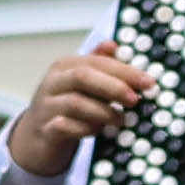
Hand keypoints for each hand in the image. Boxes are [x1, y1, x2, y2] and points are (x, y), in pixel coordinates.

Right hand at [12, 45, 160, 160]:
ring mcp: (46, 106)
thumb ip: (97, 65)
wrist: (36, 139)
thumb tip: (113, 44)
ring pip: (75, 103)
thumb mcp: (80, 84)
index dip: (124, 71)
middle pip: (83, 77)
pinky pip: (65, 127)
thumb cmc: (65, 108)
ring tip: (122, 120)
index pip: (95, 62)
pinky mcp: (44, 130)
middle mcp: (53, 83)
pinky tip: (98, 132)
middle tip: (136, 100)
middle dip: (114, 87)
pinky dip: (85, 129)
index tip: (149, 82)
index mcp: (65, 67)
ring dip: (103, 112)